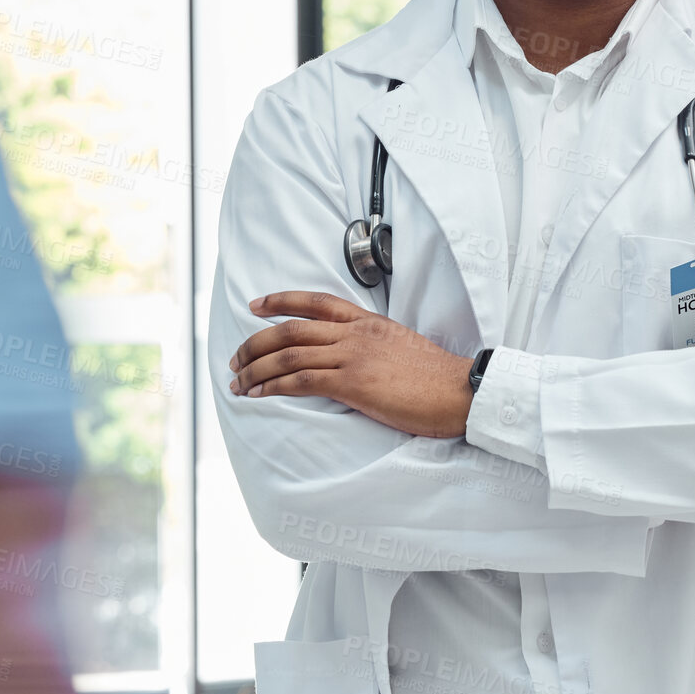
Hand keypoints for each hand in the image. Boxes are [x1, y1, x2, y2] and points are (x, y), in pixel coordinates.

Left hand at [229, 291, 474, 438]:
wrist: (459, 391)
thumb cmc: (434, 377)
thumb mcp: (400, 346)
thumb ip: (372, 344)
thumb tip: (349, 356)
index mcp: (368, 321)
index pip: (316, 301)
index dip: (281, 300)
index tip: (256, 305)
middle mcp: (355, 333)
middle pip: (291, 329)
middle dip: (256, 342)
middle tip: (235, 357)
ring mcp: (353, 356)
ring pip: (289, 355)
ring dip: (256, 368)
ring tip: (238, 382)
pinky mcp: (353, 383)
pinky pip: (301, 381)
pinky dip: (273, 386)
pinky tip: (259, 394)